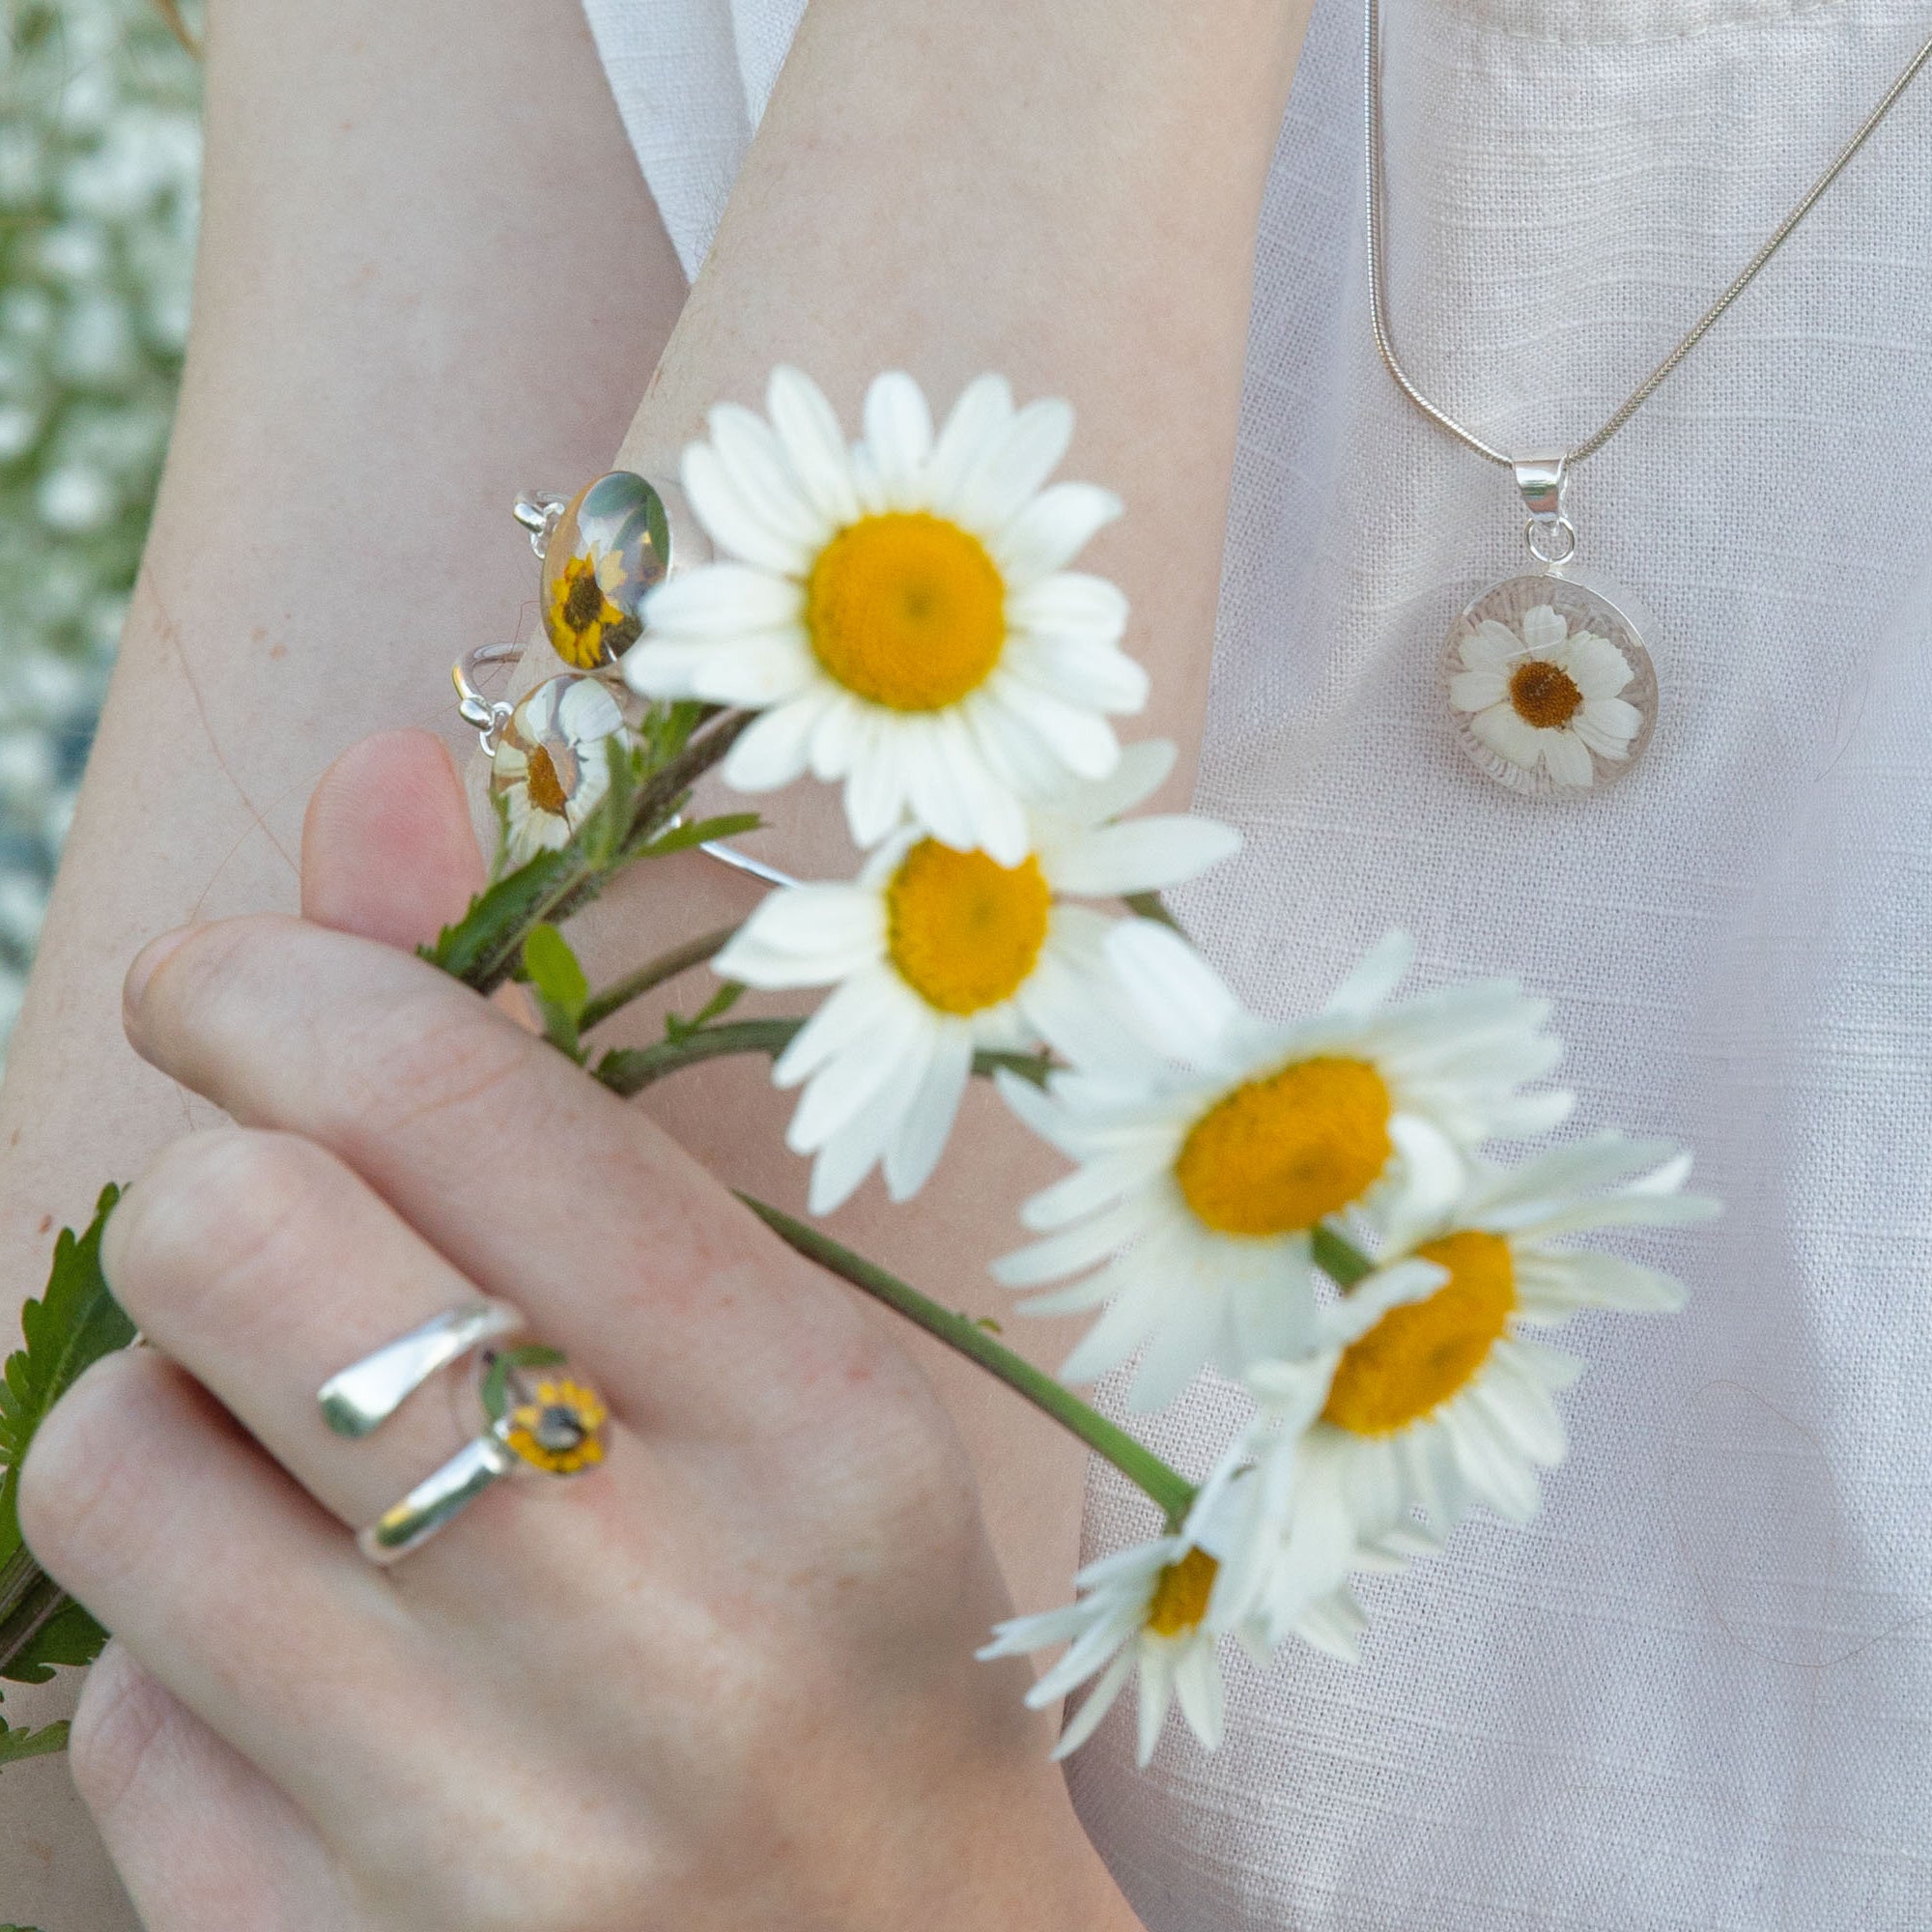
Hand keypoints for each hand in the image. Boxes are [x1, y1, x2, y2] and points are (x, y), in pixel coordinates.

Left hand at [19, 732, 1131, 1931]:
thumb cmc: (851, 1634)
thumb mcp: (785, 1359)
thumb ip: (552, 1075)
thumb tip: (376, 774)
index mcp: (813, 1423)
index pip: (450, 1095)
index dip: (278, 981)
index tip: (231, 990)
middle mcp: (656, 1617)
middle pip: (225, 1237)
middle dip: (213, 1183)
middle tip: (284, 1231)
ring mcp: (474, 1821)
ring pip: (103, 1455)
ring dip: (168, 1405)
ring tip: (306, 1459)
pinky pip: (105, 1695)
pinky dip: (176, 1627)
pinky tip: (315, 1661)